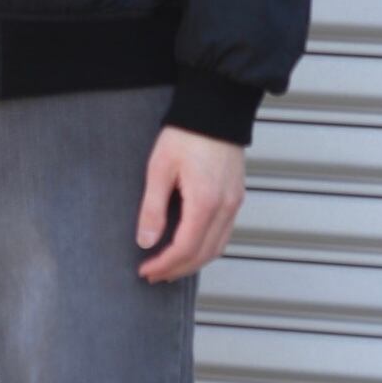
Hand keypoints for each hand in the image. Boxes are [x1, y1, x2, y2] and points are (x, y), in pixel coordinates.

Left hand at [135, 125, 244, 282]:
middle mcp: (225, 207)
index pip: (185, 248)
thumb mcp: (160, 167)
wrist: (215, 108)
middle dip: (177, 270)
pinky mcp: (236, 195)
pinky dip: (207, 247)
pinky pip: (224, 233)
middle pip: (203, 254)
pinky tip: (190, 245)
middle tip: (154, 275)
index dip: (164, 264)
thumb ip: (153, 207)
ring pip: (217, 247)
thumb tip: (145, 241)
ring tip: (170, 266)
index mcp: (205, 202)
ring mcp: (234, 202)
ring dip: (193, 262)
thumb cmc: (185, 133)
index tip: (145, 270)